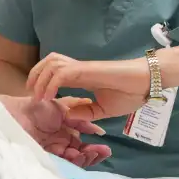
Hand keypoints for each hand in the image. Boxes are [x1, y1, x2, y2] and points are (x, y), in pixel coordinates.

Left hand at [0, 95, 112, 166]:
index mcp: (63, 134)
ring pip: (71, 161)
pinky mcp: (43, 159)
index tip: (105, 148)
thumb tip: (98, 130)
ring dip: (84, 158)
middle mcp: (58, 145)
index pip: (81, 145)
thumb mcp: (61, 108)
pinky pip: (60, 164)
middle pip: (79, 155)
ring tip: (92, 153)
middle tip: (104, 152)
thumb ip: (79, 118)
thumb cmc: (35, 107)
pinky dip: (71, 161)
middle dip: (92, 155)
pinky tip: (78, 154)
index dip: (93, 148)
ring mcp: (51, 153)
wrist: (13, 113)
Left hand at [27, 53, 149, 121]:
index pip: (55, 72)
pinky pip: (62, 73)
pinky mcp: (87, 70)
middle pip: (48, 62)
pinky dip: (51, 83)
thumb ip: (86, 112)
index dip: (43, 81)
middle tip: (31, 94)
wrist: (147, 83)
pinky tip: (49, 97)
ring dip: (40, 78)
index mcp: (82, 76)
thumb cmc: (130, 93)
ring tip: (38, 96)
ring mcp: (82, 68)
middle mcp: (78, 69)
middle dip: (35, 75)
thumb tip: (68, 116)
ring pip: (51, 64)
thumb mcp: (103, 109)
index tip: (38, 98)